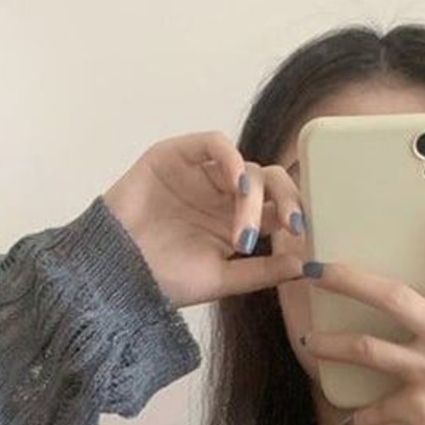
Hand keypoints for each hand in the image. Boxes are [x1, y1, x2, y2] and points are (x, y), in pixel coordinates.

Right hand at [102, 131, 307, 308]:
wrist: (116, 273)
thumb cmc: (164, 281)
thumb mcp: (222, 281)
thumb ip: (262, 272)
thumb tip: (305, 266)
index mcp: (239, 224)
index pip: (280, 208)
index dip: (298, 215)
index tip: (308, 235)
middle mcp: (224, 197)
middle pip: (270, 182)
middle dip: (288, 199)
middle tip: (294, 225)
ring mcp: (202, 175)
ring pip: (246, 168)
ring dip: (254, 197)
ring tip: (244, 232)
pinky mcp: (177, 156)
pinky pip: (214, 143)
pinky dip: (232, 159)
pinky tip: (237, 185)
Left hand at [300, 168, 424, 424]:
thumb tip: (416, 306)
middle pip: (394, 295)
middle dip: (347, 278)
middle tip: (314, 266)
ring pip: (369, 348)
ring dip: (333, 345)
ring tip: (309, 342)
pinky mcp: (419, 408)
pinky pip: (373, 406)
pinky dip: (359, 414)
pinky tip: (351, 420)